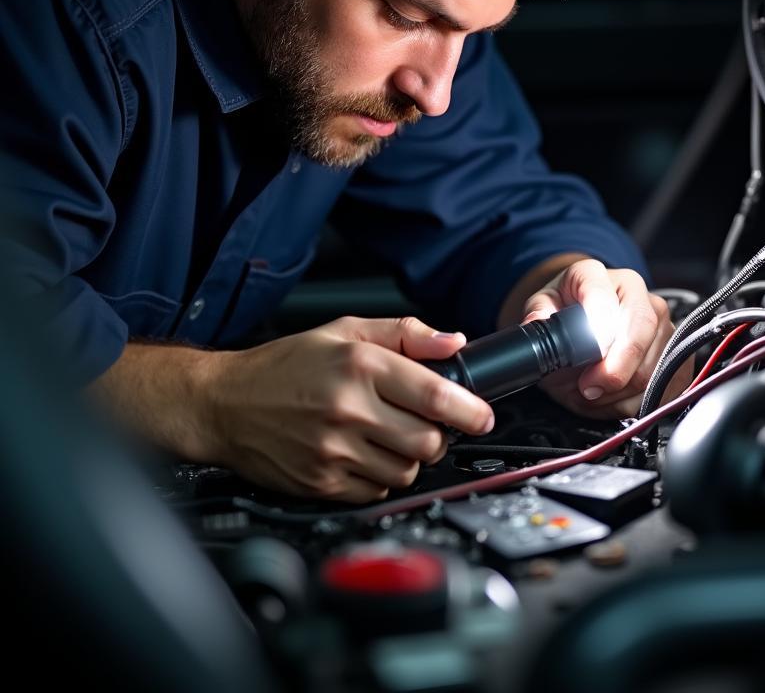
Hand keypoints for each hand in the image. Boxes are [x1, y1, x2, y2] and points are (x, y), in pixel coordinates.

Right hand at [204, 316, 493, 502]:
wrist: (224, 403)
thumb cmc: (285, 365)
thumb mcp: (345, 330)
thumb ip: (405, 333)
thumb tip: (453, 343)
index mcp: (360, 365)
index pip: (435, 395)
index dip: (471, 410)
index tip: (483, 416)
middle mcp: (349, 409)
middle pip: (428, 441)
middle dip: (438, 435)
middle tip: (426, 424)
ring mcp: (334, 451)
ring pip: (406, 471)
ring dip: (410, 458)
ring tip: (388, 437)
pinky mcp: (321, 483)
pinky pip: (376, 491)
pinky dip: (381, 477)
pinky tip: (364, 454)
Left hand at [520, 259, 680, 418]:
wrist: (584, 322)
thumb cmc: (565, 314)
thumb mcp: (542, 308)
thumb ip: (538, 314)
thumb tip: (538, 323)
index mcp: (601, 276)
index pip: (605, 301)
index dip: (599, 335)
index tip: (587, 359)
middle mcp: (639, 295)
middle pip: (639, 335)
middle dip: (613, 371)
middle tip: (586, 389)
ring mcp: (663, 325)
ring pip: (652, 367)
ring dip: (618, 392)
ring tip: (592, 392)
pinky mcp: (676, 355)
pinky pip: (663, 389)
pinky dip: (634, 402)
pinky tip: (612, 398)